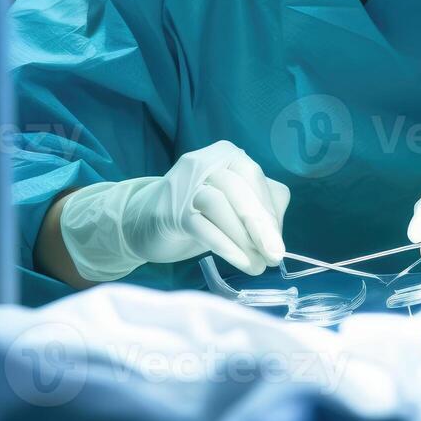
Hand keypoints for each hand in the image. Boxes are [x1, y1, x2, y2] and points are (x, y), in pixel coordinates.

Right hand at [61, 140, 289, 280]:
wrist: (142, 221)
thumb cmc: (197, 212)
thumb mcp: (232, 204)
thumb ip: (258, 208)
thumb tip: (277, 234)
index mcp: (225, 154)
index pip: (253, 177)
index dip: (269, 211)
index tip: (279, 242)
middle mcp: (205, 161)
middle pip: (239, 189)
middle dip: (260, 226)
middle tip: (275, 256)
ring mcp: (184, 184)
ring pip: (220, 206)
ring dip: (243, 239)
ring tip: (257, 266)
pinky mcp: (170, 210)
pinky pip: (202, 226)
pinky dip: (225, 246)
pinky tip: (240, 262)